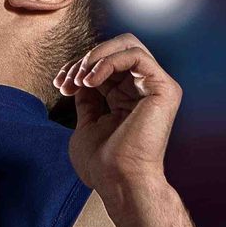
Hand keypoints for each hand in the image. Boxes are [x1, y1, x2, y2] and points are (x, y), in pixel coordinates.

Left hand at [56, 34, 180, 196]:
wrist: (118, 182)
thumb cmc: (102, 164)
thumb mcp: (87, 123)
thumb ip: (88, 99)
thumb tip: (82, 78)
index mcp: (128, 98)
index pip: (105, 65)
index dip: (79, 67)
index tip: (60, 85)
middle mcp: (144, 89)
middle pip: (116, 49)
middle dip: (86, 59)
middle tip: (70, 81)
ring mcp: (156, 87)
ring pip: (127, 45)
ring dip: (95, 58)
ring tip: (80, 80)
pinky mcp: (165, 89)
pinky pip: (136, 55)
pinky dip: (108, 61)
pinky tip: (92, 81)